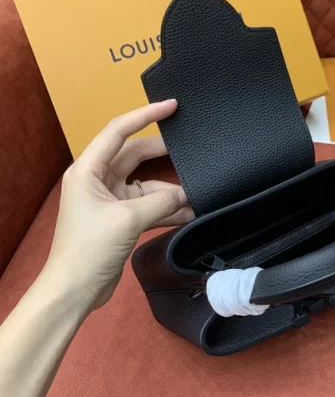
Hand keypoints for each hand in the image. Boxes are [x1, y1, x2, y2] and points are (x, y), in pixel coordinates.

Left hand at [44, 100, 193, 310]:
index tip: (171, 106)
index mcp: (89, 170)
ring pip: (147, 183)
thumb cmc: (90, 248)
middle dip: (164, 154)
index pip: (119, 131)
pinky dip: (167, 208)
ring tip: (197, 192)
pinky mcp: (121, 217)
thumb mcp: (128, 219)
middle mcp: (98, 179)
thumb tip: (188, 195)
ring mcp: (111, 199)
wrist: (75, 290)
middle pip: (136, 156)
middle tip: (191, 149)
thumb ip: (162, 202)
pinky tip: (189, 213)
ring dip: (170, 190)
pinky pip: (149, 204)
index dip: (145, 114)